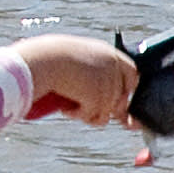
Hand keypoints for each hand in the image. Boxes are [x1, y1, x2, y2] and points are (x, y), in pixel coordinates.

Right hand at [15, 34, 136, 126]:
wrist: (41, 60)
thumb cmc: (49, 59)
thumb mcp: (76, 63)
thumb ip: (92, 76)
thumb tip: (102, 98)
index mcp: (109, 53)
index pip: (132, 74)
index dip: (126, 91)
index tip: (120, 102)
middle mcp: (113, 67)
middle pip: (121, 99)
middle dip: (104, 109)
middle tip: (83, 108)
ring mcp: (109, 83)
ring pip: (107, 112)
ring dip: (87, 113)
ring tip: (68, 104)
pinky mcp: (100, 97)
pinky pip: (96, 119)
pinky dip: (79, 116)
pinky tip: (65, 107)